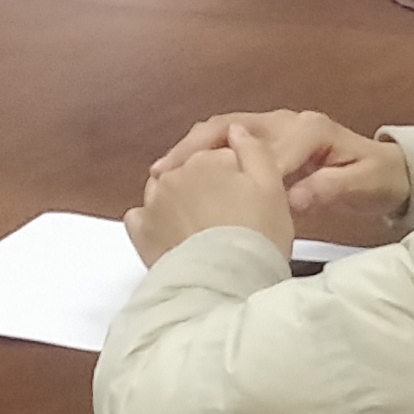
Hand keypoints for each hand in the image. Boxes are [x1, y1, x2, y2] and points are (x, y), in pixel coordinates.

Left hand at [127, 122, 297, 262]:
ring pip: (164, 193)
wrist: (226, 283)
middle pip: (190, 173)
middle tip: (227, 220)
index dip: (235, 178)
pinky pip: (141, 219)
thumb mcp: (272, 188)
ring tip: (201, 231)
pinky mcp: (141, 231)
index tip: (245, 199)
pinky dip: (153, 225)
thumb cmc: (255, 239)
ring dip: (177, 204)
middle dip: (204, 190)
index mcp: (208, 159)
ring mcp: (154, 202)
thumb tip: (236, 131)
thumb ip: (254, 151)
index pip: (219, 157)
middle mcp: (176, 174)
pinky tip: (173, 238)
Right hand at [156, 110, 410, 238]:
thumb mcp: (364, 185)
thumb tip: (294, 197)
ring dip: (190, 150)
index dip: (244, 172)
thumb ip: (331, 188)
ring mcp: (272, 128)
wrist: (387, 171)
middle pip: (231, 127)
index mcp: (310, 129)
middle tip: (167, 174)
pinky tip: (177, 175)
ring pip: (221, 131)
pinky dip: (198, 155)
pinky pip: (224, 143)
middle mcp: (286, 121)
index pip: (269, 148)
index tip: (221, 197)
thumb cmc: (376, 179)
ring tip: (162, 174)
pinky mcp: (263, 141)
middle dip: (196, 149)